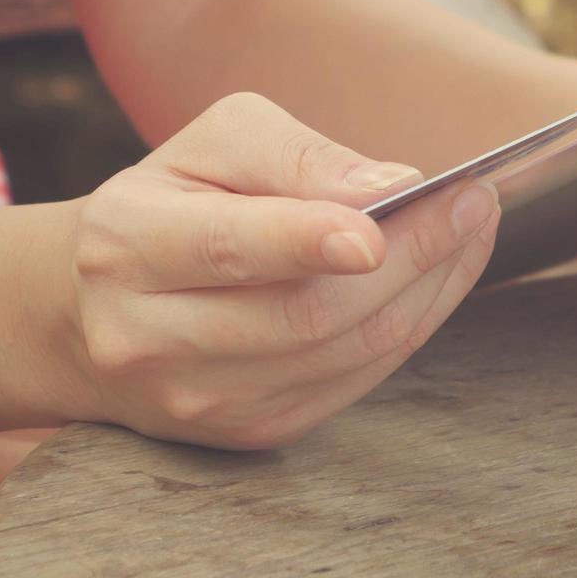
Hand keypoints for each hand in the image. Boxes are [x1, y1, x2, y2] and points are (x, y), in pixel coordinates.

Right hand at [63, 92, 498, 448]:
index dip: (306, 240)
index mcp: (126, 246)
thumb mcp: (213, 146)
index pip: (228, 248)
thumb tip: (387, 187)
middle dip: (409, 256)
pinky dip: (413, 324)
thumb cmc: (175, 202)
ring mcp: (199, 400)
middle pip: (303, 313)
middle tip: (476, 202)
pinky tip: (442, 275)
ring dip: (429, 289)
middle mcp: (149, 338)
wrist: (100, 308)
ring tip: (473, 227)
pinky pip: (356, 381)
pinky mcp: (249, 431)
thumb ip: (293, 156)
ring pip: (343, 352)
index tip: (380, 227)